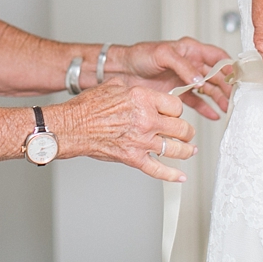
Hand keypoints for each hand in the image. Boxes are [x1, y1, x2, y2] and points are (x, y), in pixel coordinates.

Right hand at [49, 81, 195, 181]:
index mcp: (143, 99)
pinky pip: (159, 170)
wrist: (73, 126)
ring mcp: (142, 141)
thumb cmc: (88, 107)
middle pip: (181, 127)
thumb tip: (141, 89)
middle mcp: (147, 120)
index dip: (177, 110)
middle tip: (186, 132)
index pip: (176, 105)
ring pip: (176, 149)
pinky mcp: (134, 158)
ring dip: (186, 150)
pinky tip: (180, 176)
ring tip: (189, 150)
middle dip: (186, 130)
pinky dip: (172, 175)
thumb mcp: (114, 85)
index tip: (175, 113)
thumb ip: (133, 88)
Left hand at [114, 37, 233, 118]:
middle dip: (226, 86)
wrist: (123, 71)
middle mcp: (191, 64)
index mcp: (190, 49)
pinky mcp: (178, 92)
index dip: (228, 66)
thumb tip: (200, 78)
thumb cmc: (140, 55)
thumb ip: (183, 66)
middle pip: (216, 75)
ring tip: (227, 108)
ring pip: (208, 89)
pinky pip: (196, 101)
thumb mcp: (163, 55)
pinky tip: (213, 114)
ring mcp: (185, 79)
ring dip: (218, 98)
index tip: (237, 77)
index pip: (216, 56)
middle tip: (233, 97)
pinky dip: (206, 108)